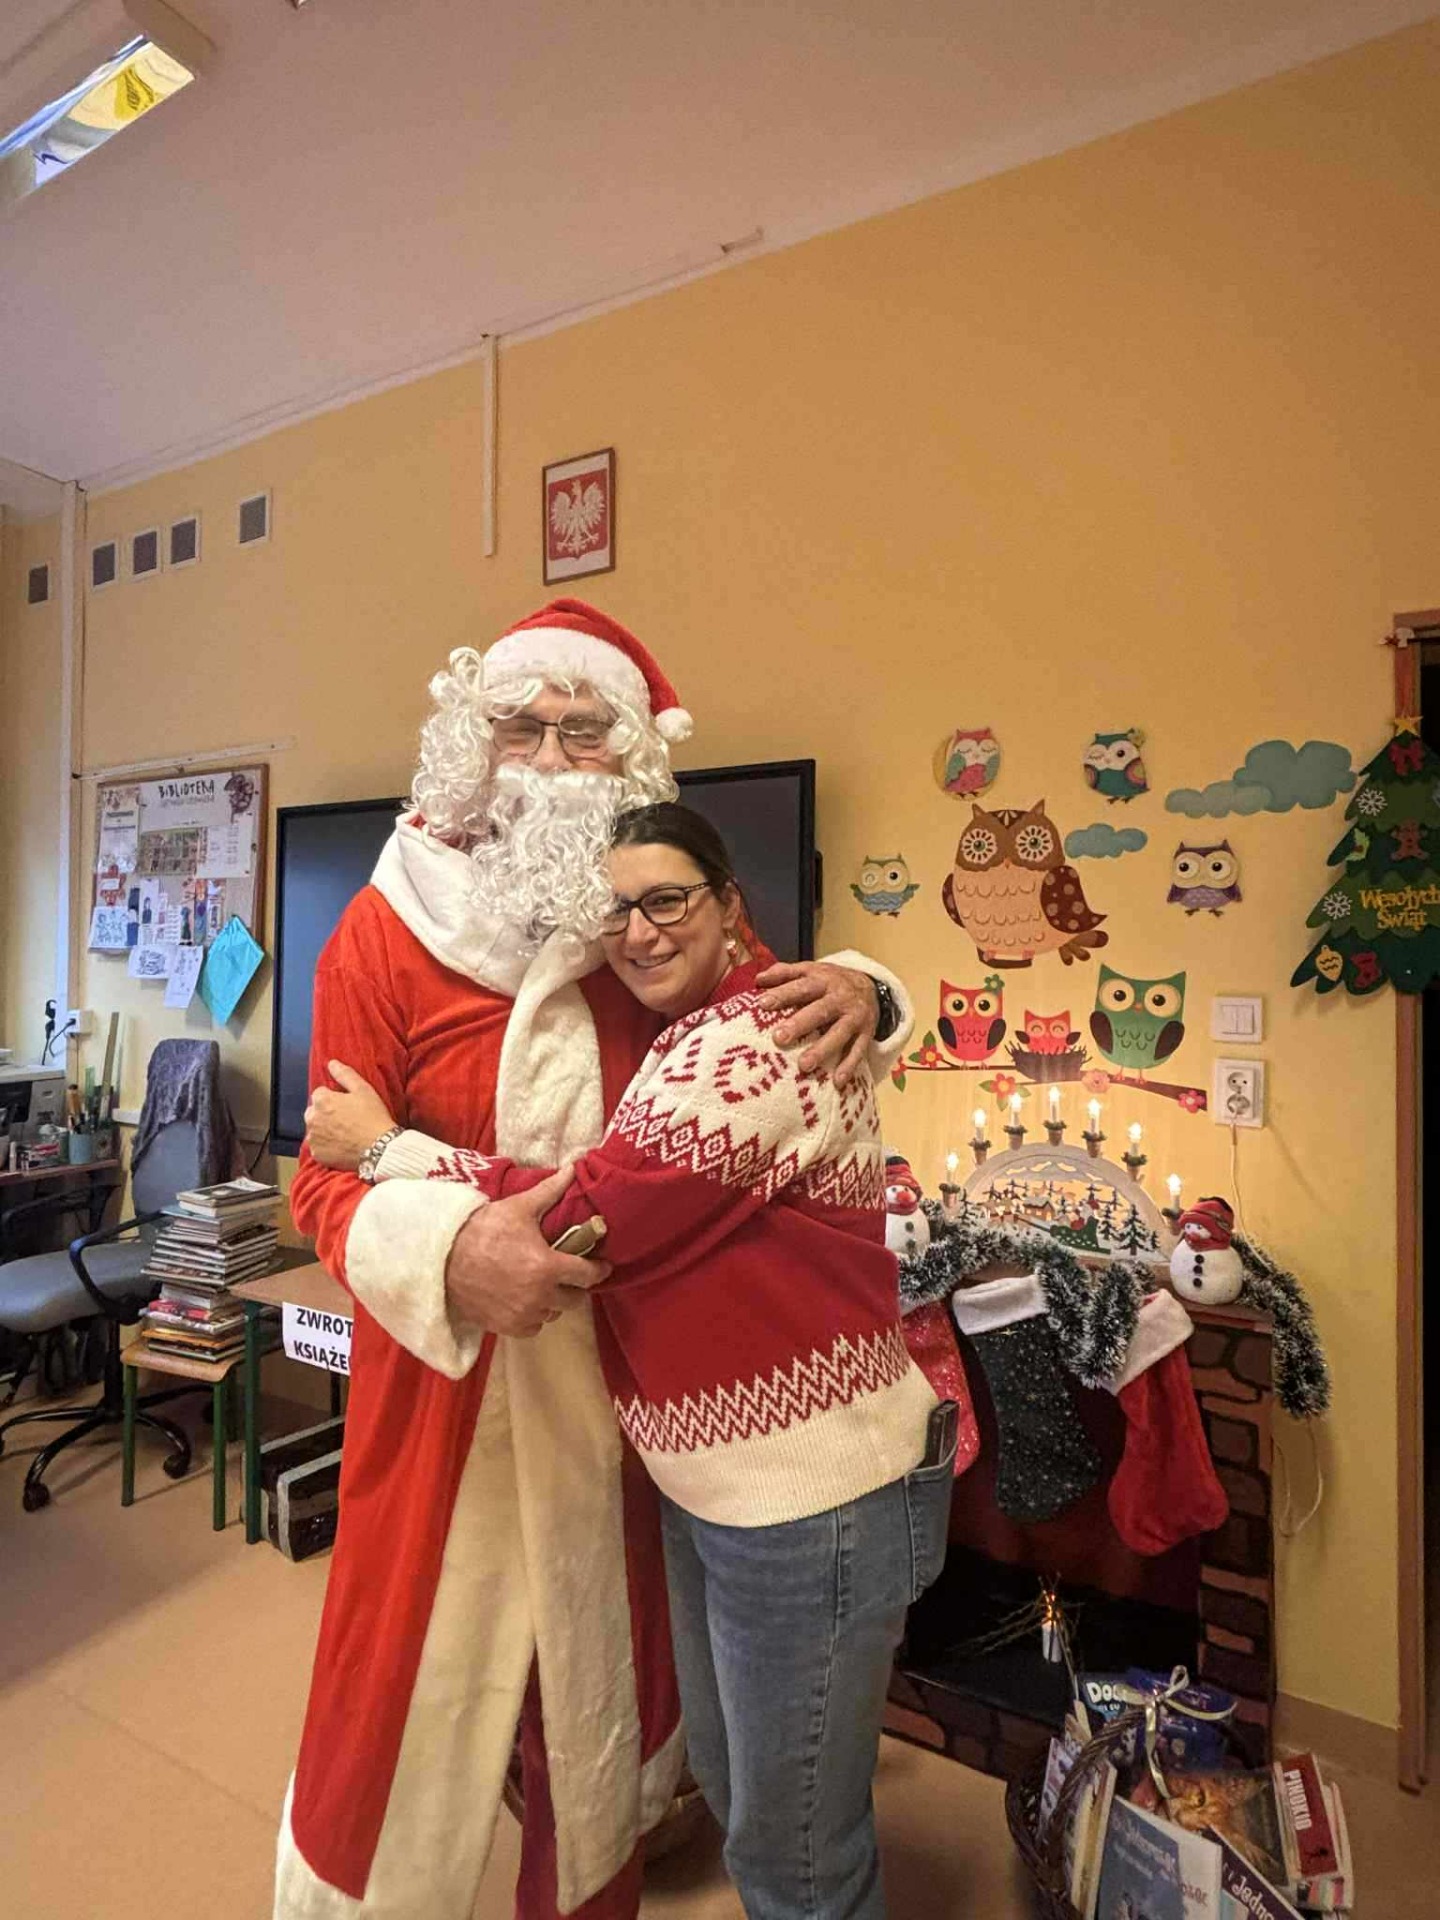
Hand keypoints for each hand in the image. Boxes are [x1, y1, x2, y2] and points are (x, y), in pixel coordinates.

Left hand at [305, 1061, 398, 1169]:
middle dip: (325, 1113)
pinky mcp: (318, 1154)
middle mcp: (312, 1118)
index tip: (348, 1105)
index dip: (335, 1098)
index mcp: (322, 1100)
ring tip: (345, 1133)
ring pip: (315, 1128)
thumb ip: (345, 1074)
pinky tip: (342, 1144)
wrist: (380, 1148)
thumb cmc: (373, 1117)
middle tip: (346, 1119)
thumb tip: (332, 1064)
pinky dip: (326, 1145)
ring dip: (324, 1128)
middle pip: (314, 1111)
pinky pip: (318, 1146)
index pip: (320, 1093)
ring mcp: (314, 1138)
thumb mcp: (363, 1090)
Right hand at [444, 1166, 612, 1337]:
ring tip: (544, 1285)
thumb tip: (572, 1169)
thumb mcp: (518, 1208)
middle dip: (576, 1286)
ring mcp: (523, 1314)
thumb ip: (550, 1191)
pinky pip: (533, 1327)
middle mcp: (539, 1296)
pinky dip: (534, 1316)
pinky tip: (526, 1300)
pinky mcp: (506, 1327)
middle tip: (569, 1274)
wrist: (443, 1258)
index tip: (601, 1266)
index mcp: (547, 1267)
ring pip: (553, 1313)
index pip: (587, 1275)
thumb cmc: (483, 1230)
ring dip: (553, 1301)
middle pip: (575, 1299)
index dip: (598, 1270)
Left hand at [755, 961, 877, 1086]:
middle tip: (779, 1038)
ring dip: (822, 1049)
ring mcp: (855, 1017)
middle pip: (820, 1010)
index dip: (783, 994)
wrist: (871, 987)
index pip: (801, 986)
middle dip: (800, 1024)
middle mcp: (840, 998)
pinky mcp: (866, 1034)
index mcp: (823, 980)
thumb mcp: (810, 970)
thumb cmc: (830, 982)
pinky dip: (849, 1066)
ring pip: (840, 1033)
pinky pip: (858, 1051)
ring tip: (804, 1065)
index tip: (762, 1004)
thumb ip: (784, 972)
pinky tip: (837, 1081)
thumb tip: (759, 979)